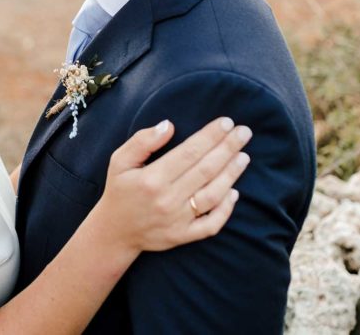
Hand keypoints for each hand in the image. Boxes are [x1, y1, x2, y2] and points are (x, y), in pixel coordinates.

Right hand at [93, 117, 251, 253]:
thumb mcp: (119, 160)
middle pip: (206, 170)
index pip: (189, 152)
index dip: (210, 136)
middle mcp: (167, 199)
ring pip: (213, 195)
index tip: (226, 122)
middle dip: (228, 148)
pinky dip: (226, 209)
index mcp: (152, 178)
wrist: (115, 232)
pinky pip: (211, 224)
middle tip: (244, 132)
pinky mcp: (183, 236)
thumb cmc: (119, 191)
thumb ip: (142, 141)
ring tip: (244, 156)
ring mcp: (177, 220)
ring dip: (231, 174)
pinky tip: (235, 192)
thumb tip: (169, 125)